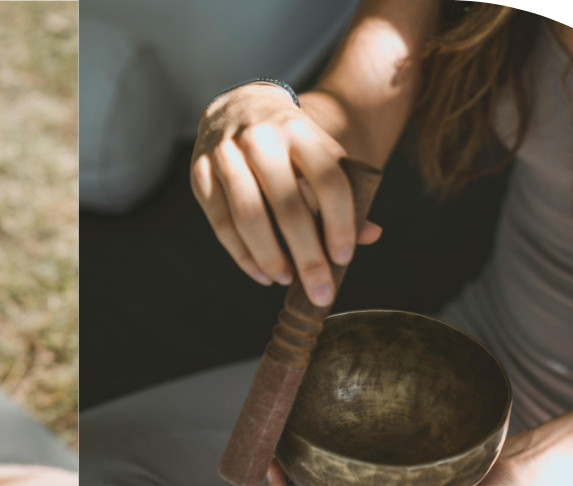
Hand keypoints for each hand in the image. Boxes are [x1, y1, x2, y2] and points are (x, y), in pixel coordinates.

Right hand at [191, 86, 381, 300]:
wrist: (238, 106)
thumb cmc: (288, 141)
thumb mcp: (319, 153)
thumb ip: (344, 192)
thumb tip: (371, 236)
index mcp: (299, 130)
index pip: (328, 181)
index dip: (340, 223)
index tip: (343, 258)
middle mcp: (260, 138)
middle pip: (287, 206)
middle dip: (307, 256)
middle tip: (320, 291)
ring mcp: (225, 155)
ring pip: (249, 218)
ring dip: (271, 258)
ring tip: (286, 280)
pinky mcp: (200, 173)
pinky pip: (221, 224)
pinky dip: (242, 256)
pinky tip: (262, 274)